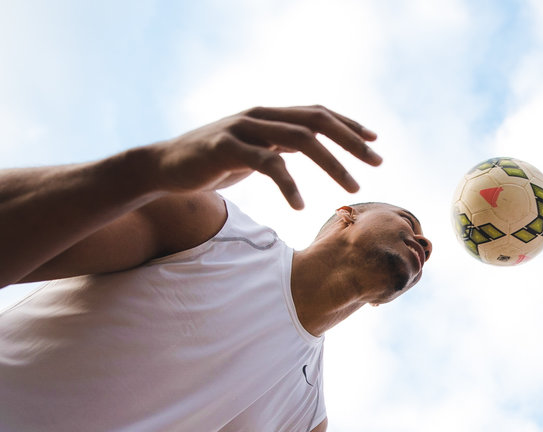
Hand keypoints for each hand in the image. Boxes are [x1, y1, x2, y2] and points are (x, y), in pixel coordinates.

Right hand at [149, 105, 382, 208]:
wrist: (164, 167)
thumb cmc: (212, 161)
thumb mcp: (254, 150)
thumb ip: (280, 144)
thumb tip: (310, 146)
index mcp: (270, 115)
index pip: (319, 113)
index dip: (349, 125)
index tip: (375, 142)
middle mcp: (261, 115)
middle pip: (317, 121)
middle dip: (351, 142)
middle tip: (377, 164)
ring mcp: (243, 128)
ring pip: (300, 139)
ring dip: (332, 164)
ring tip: (352, 188)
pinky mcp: (227, 148)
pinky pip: (268, 164)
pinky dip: (289, 185)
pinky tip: (300, 205)